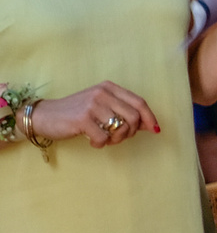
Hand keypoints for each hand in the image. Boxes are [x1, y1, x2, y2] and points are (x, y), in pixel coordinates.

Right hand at [27, 82, 161, 147]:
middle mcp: (102, 93)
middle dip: (131, 132)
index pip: (139, 102)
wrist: (44, 115)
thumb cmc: (76, 113)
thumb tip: (150, 125)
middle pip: (134, 117)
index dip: (150, 117)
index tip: (155, 129)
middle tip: (119, 138)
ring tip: (105, 139)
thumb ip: (123, 111)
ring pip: (121, 128)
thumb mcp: (101, 106)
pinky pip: (104, 138)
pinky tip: (92, 142)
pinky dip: (100, 144)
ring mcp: (92, 105)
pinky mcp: (82, 119)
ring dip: (116, 140)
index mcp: (109, 88)